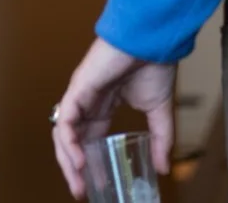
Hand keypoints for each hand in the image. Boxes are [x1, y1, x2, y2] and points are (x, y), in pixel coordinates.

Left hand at [51, 38, 175, 197]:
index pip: (87, 139)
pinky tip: (78, 159)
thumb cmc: (153, 65)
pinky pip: (66, 118)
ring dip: (68, 159)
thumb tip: (164, 167)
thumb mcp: (159, 112)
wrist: (152, 40)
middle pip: (70, 140)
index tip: (94, 185)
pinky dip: (69, 140)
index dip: (88, 162)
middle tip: (81, 191)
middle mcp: (87, 103)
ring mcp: (80, 94)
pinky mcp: (78, 87)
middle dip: (73, 168)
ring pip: (64, 132)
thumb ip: (161, 139)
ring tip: (78, 182)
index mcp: (102, 107)